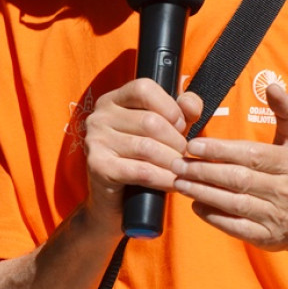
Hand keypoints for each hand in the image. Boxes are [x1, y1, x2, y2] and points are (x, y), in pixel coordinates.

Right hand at [82, 79, 202, 226]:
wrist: (117, 200)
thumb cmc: (144, 157)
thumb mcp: (165, 128)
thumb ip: (182, 109)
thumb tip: (191, 105)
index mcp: (114, 99)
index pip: (143, 88)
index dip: (169, 106)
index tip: (181, 124)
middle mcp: (100, 116)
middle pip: (150, 121)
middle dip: (175, 140)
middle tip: (184, 154)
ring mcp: (95, 141)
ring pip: (147, 146)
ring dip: (171, 160)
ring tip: (181, 168)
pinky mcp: (98, 166)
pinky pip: (140, 170)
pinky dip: (163, 178)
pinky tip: (172, 182)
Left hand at [170, 82, 287, 252]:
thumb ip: (286, 110)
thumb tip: (272, 85)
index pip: (250, 155)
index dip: (219, 150)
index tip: (192, 144)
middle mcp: (286, 190)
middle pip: (238, 180)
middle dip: (203, 171)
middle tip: (177, 163)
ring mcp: (277, 217)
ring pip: (234, 204)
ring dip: (203, 193)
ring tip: (180, 181)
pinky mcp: (268, 238)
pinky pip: (236, 228)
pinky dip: (214, 217)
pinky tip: (196, 206)